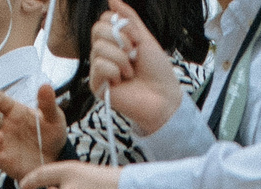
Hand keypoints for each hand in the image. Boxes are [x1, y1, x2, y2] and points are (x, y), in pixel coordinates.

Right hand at [0, 85, 65, 183]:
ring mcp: (1, 144)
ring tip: (0, 137)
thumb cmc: (51, 134)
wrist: (55, 159)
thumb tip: (46, 86)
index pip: (0, 100)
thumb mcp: (54, 118)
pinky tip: (1, 157)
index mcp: (14, 111)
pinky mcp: (3, 161)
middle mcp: (4, 126)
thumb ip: (48, 104)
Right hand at [87, 2, 182, 135]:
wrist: (164, 98)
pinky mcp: (96, 86)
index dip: (122, 26)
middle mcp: (103, 55)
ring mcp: (98, 70)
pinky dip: (115, 71)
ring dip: (121, 58)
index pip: (103, 20)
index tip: (137, 40)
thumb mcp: (144, 38)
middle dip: (121, 40)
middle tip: (133, 55)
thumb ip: (128, 18)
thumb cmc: (157, 71)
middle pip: (97, 30)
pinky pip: (99, 65)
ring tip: (130, 72)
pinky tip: (123, 81)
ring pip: (99, 48)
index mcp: (113, 42)